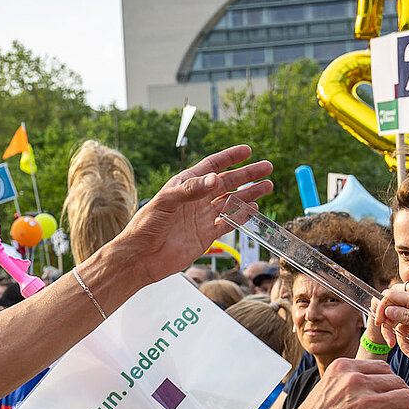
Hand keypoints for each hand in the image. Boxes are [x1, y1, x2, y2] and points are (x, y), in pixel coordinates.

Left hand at [107, 145, 275, 282]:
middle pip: (227, 182)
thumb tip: (216, 179)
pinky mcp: (206, 235)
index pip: (212, 166)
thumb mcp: (166, 202)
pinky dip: (241, 216)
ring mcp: (202, 217)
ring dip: (249, 194)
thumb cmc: (146, 226)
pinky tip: (254, 209)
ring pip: (231, 201)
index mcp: (185, 184)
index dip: (230, 157)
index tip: (247, 150)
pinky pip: (228, 223)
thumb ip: (191, 189)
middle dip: (248, 175)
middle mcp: (196, 198)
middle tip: (267, 167)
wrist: (141, 257)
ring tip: (267, 186)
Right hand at [270, 359, 408, 408]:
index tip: (390, 399)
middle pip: (399, 383)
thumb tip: (372, 381)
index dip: (391, 385)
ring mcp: (366, 403)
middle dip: (404, 400)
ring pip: (407, 400)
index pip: (384, 368)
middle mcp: (356, 381)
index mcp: (344, 368)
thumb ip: (347, 383)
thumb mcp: (325, 389)